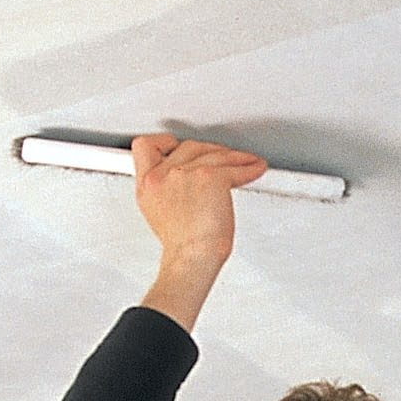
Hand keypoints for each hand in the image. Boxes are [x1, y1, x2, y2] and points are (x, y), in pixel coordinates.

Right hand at [130, 133, 267, 269]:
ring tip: (246, 162)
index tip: (178, 146)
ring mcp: (187, 174)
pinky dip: (249, 167)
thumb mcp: (156, 211)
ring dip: (235, 157)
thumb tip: (179, 179)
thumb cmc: (182, 243)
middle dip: (209, 150)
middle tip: (223, 158)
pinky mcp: (211, 177)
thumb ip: (163, 188)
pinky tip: (255, 168)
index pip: (145, 146)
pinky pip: (235, 167)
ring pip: (215, 153)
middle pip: (189, 147)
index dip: (164, 143)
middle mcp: (163, 175)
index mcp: (147, 183)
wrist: (192, 257)